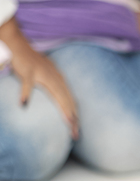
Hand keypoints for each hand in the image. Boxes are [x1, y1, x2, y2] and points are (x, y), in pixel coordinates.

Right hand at [0, 18, 77, 137]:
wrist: (21, 46)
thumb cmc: (34, 64)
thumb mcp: (48, 78)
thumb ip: (54, 89)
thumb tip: (60, 104)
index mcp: (60, 82)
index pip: (71, 102)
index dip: (76, 117)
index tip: (77, 131)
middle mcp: (56, 79)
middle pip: (68, 101)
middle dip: (74, 118)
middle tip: (76, 134)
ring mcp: (43, 75)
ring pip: (57, 94)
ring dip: (64, 109)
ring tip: (69, 122)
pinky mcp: (29, 71)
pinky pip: (28, 84)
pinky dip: (26, 94)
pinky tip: (23, 104)